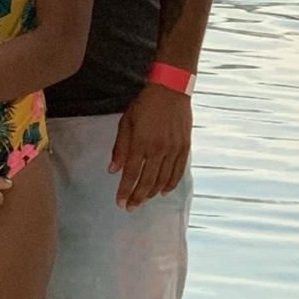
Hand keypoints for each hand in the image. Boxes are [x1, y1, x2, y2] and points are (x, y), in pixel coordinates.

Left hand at [109, 83, 191, 209]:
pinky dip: (171, 184)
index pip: (131, 174)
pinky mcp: (185, 148)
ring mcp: (174, 149)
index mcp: (141, 143)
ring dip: (152, 193)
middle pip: (147, 181)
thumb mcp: (126, 122)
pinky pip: (178, 172)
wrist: (171, 90)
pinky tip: (163, 192)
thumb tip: (113, 171)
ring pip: (163, 179)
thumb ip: (120, 148)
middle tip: (130, 208)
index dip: (125, 190)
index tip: (120, 203)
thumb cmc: (144, 105)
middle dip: (138, 197)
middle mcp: (158, 149)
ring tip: (143, 200)